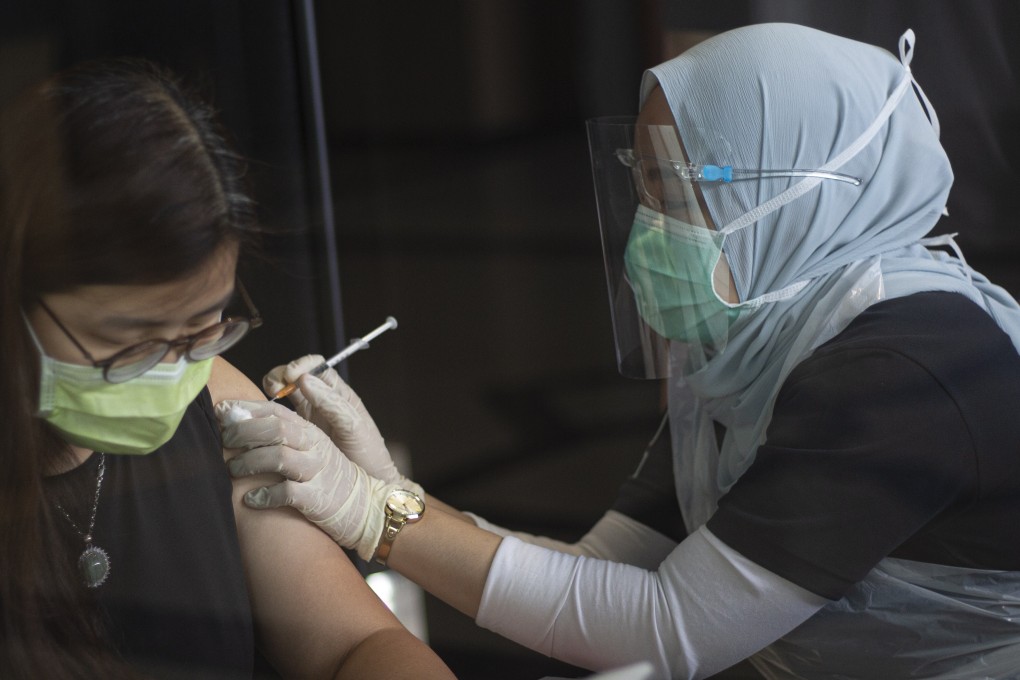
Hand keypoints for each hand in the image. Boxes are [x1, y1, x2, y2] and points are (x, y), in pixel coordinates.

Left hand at [216, 399, 395, 560]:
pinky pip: (286, 492)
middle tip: (223, 440)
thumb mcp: (311, 449)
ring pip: (278, 456)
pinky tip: (251, 499)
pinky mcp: (317, 497)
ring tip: (231, 469)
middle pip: (275, 428)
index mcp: (311, 431)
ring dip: (249, 462)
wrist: (364, 506)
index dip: (246, 408)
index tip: (221, 410)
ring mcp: (317, 471)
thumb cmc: (326, 476)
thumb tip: (240, 423)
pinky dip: (264, 495)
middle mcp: (315, 446)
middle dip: (243, 431)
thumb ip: (284, 435)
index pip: (275, 410)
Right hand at [263, 355, 407, 486]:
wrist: (366, 488)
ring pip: (283, 395)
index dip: (301, 365)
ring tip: (266, 401)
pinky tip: (263, 421)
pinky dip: (268, 414)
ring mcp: (308, 417)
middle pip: (294, 377)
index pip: (316, 367)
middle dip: (280, 376)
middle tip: (275, 388)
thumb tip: (305, 379)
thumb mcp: (353, 426)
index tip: (291, 376)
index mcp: (338, 394)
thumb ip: (332, 402)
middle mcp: (321, 401)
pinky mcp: (297, 434)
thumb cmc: (367, 454)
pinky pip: (279, 418)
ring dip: (271, 393)